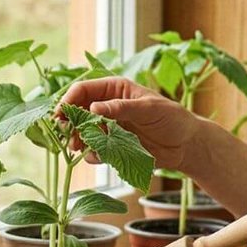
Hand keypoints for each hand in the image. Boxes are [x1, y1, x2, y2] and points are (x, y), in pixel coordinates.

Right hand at [58, 76, 203, 173]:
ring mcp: (110, 126)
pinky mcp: (113, 146)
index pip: (84, 89)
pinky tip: (96, 157)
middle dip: (69, 122)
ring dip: (77, 139)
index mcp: (115, 89)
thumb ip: (122, 108)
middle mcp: (108, 106)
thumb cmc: (173, 118)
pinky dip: (91, 154)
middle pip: (78, 111)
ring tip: (78, 147)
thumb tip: (94, 107)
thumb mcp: (149, 108)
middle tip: (65, 135)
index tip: (60, 114)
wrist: (186, 145)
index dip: (69, 99)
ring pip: (83, 132)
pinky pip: (94, 150)